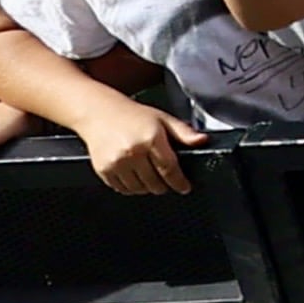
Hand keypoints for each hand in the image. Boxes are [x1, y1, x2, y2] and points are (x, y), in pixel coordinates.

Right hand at [80, 97, 206, 196]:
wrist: (100, 113)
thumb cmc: (133, 115)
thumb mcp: (163, 119)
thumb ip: (184, 132)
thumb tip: (203, 141)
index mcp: (151, 139)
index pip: (169, 169)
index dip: (179, 182)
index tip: (185, 188)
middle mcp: (133, 152)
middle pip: (154, 183)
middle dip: (164, 186)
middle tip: (168, 181)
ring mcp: (116, 163)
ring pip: (138, 189)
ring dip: (148, 188)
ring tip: (152, 178)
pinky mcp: (103, 170)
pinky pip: (121, 189)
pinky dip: (131, 188)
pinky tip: (135, 178)